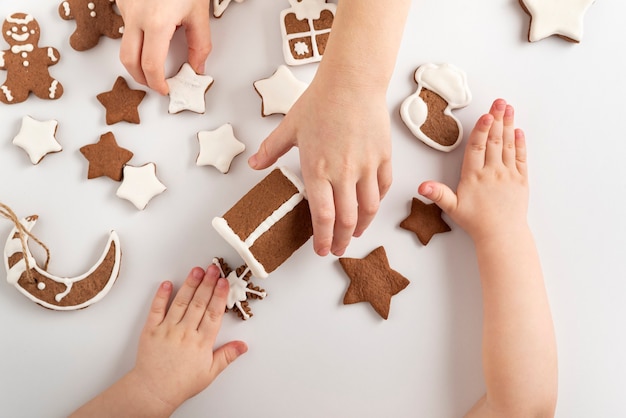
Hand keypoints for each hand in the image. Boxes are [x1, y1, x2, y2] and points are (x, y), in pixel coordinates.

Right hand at [116, 0, 211, 93]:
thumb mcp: (198, 13)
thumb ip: (199, 45)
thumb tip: (197, 67)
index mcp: (157, 22)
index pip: (151, 65)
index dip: (157, 83)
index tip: (165, 88)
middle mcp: (136, 16)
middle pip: (128, 60)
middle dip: (141, 78)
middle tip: (155, 83)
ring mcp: (125, 8)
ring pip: (124, 44)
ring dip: (136, 59)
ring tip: (153, 63)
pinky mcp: (122, 1)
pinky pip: (125, 27)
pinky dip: (136, 38)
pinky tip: (150, 36)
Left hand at [129, 265, 246, 412]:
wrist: (153, 390)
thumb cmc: (181, 383)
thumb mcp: (209, 373)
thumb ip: (227, 356)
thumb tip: (243, 346)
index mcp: (201, 343)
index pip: (214, 314)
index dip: (219, 296)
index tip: (224, 282)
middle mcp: (185, 333)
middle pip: (199, 304)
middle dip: (208, 284)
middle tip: (213, 269)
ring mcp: (167, 330)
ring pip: (181, 302)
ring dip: (190, 285)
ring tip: (197, 270)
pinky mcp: (151, 330)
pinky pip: (156, 309)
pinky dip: (162, 295)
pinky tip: (168, 283)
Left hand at [248, 77, 391, 256]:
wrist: (352, 81)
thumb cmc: (320, 101)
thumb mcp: (289, 127)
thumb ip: (271, 150)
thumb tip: (254, 164)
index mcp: (317, 170)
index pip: (323, 217)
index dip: (324, 239)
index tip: (323, 251)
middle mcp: (343, 173)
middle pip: (347, 220)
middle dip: (343, 241)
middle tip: (339, 250)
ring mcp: (366, 166)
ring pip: (369, 208)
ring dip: (362, 226)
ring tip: (356, 234)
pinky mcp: (383, 156)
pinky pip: (384, 187)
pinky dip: (378, 201)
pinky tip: (371, 206)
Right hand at [418, 99, 527, 242]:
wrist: (502, 235)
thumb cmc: (476, 222)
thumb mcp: (452, 208)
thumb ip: (437, 194)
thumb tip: (421, 187)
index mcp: (474, 176)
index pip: (478, 148)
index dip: (482, 130)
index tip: (486, 115)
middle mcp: (492, 172)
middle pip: (494, 141)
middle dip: (497, 119)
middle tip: (499, 102)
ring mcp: (508, 175)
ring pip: (508, 145)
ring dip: (509, 125)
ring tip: (509, 109)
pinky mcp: (521, 180)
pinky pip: (521, 158)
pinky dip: (520, 143)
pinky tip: (519, 131)